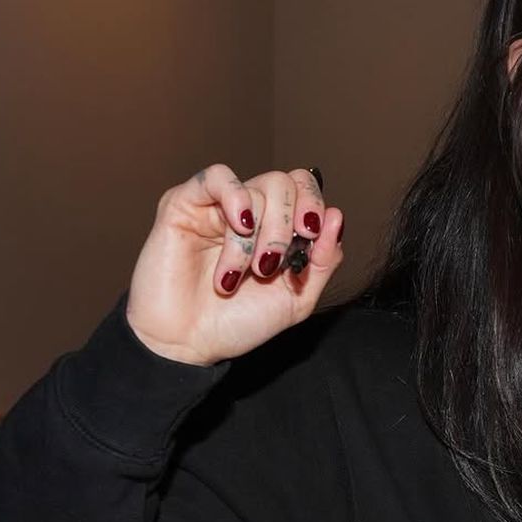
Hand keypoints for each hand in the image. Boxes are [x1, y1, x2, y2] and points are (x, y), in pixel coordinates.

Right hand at [126, 165, 343, 365]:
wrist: (188, 344)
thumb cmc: (237, 324)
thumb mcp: (297, 299)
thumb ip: (324, 261)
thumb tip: (338, 217)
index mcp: (276, 229)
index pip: (304, 189)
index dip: (313, 206)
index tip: (309, 237)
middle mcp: (249, 213)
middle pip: (284, 184)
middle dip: (284, 228)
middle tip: (269, 266)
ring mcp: (216, 206)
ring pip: (257, 188)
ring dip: (255, 237)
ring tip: (240, 273)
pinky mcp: (184, 204)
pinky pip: (217, 176)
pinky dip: (235, 198)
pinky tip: (237, 227)